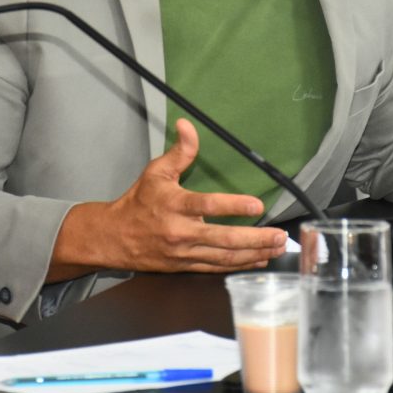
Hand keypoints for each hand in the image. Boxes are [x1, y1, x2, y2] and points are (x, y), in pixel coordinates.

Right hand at [48, 119, 287, 279]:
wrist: (114, 237)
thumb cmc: (138, 202)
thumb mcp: (156, 171)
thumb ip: (180, 151)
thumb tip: (187, 124)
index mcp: (173, 205)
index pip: (207, 205)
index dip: (234, 206)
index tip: (257, 205)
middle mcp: (180, 232)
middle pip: (223, 239)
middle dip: (255, 239)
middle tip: (279, 235)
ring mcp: (184, 253)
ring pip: (224, 257)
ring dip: (254, 253)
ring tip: (277, 247)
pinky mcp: (185, 266)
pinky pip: (217, 268)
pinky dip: (240, 265)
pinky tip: (259, 259)